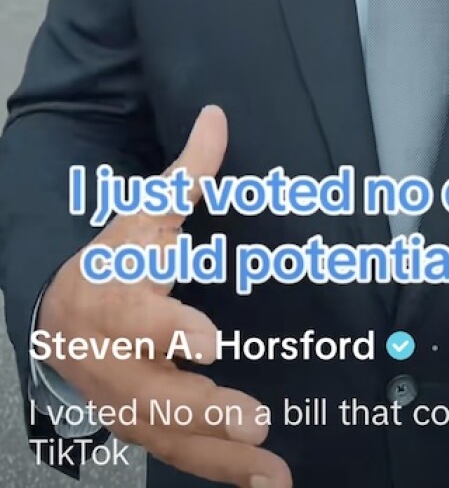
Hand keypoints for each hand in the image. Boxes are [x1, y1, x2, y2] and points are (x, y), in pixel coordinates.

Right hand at [39, 105, 290, 487]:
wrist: (57, 315)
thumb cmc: (113, 258)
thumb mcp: (142, 212)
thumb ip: (185, 173)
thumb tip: (217, 117)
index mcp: (114, 299)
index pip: (141, 319)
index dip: (172, 331)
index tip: (210, 341)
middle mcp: (116, 360)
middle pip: (158, 392)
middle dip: (207, 410)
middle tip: (258, 420)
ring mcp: (125, 401)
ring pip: (171, 435)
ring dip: (222, 457)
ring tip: (272, 469)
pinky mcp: (139, 427)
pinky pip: (177, 454)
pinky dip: (217, 473)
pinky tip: (261, 485)